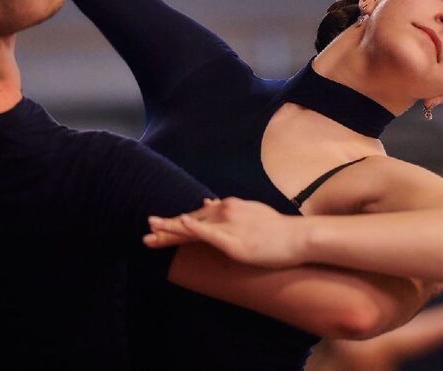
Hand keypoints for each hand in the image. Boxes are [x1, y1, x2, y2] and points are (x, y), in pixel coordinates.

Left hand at [144, 197, 307, 268]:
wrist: (296, 237)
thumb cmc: (276, 229)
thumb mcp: (250, 211)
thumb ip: (228, 207)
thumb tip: (208, 202)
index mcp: (228, 206)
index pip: (196, 216)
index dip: (175, 224)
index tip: (158, 229)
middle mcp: (225, 212)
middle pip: (189, 222)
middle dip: (166, 229)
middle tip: (146, 235)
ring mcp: (228, 226)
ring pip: (193, 229)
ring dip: (170, 232)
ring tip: (150, 236)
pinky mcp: (233, 241)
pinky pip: (208, 234)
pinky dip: (191, 230)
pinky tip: (179, 227)